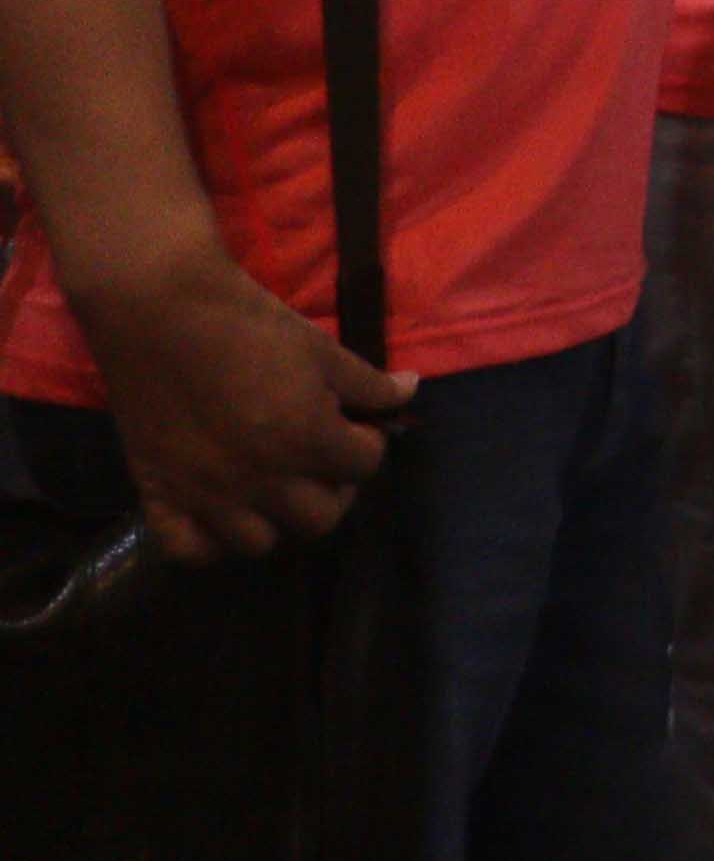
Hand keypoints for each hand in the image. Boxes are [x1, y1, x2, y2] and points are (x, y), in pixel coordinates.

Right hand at [80, 243, 405, 561]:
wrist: (159, 310)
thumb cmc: (248, 323)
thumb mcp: (321, 348)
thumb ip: (368, 382)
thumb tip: (409, 392)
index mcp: (305, 439)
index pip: (364, 466)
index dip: (368, 443)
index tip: (356, 425)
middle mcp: (259, 479)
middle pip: (319, 519)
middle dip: (332, 489)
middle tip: (321, 459)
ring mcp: (205, 494)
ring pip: (258, 544)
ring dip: (275, 520)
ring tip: (273, 486)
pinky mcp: (157, 493)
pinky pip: (187, 550)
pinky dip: (207, 543)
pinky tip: (219, 514)